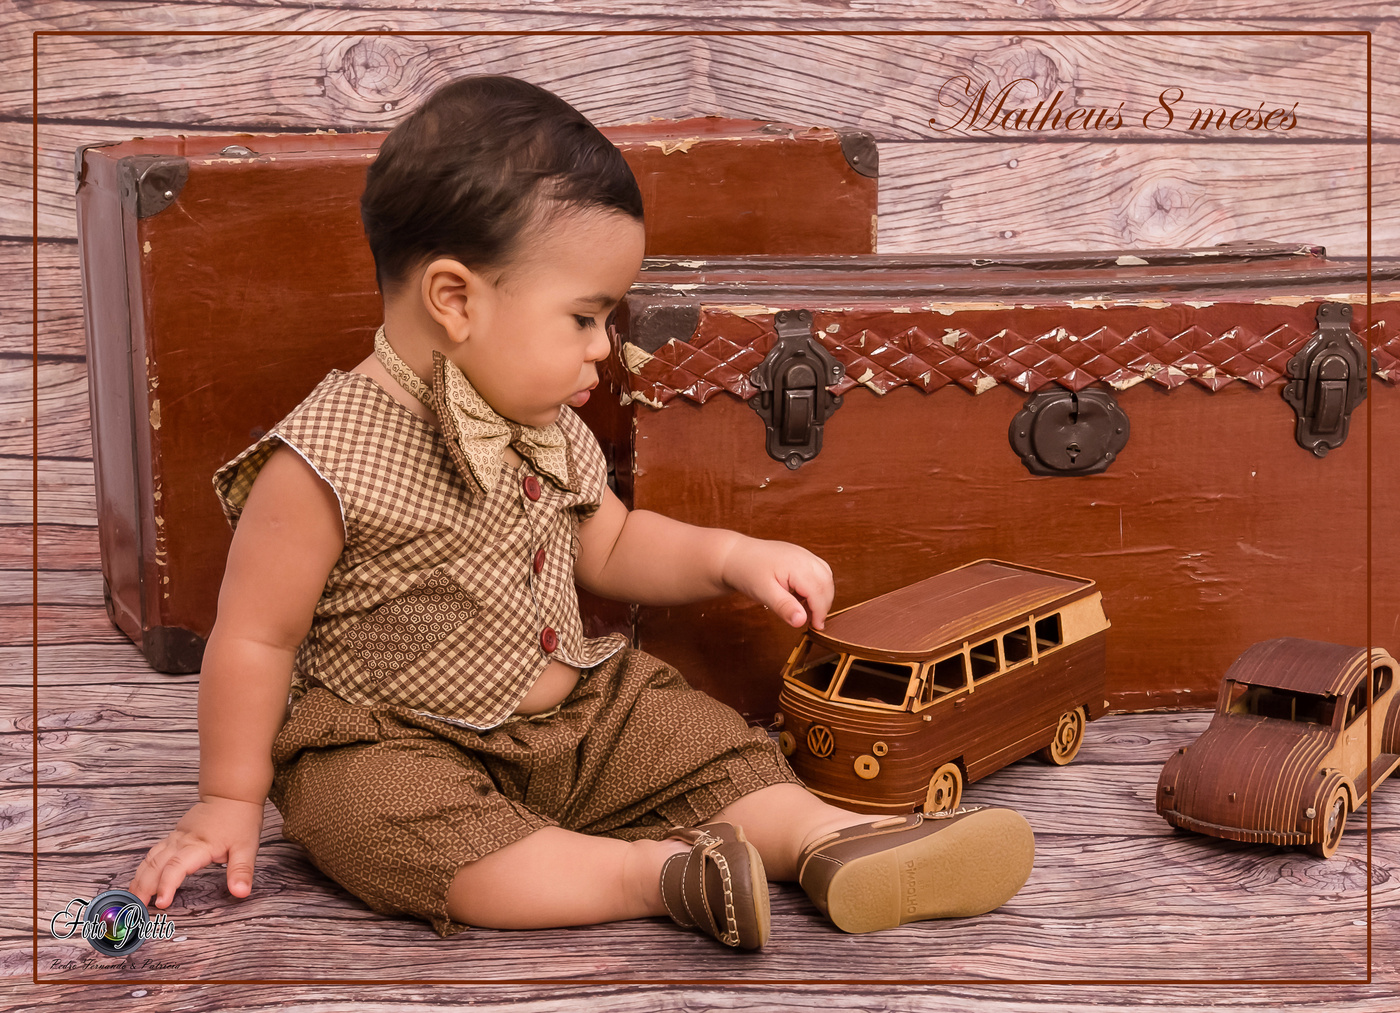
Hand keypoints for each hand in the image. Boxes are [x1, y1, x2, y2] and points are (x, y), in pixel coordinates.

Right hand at [129, 796, 264, 909]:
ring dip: (140, 879)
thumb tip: (241, 892)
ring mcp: (175, 837)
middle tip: (137, 908)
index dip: (167, 885)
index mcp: (200, 845)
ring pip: (151, 858)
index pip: (177, 867)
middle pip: (156, 865)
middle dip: (144, 887)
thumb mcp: (247, 847)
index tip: (162, 904)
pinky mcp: (174, 836)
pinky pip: (153, 852)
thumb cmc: (240, 821)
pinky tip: (140, 880)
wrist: (231, 795)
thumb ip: (242, 871)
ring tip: (133, 899)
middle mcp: (182, 841)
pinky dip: (144, 868)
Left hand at [721, 536, 833, 629]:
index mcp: (797, 565)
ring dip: (821, 595)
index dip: (820, 612)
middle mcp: (804, 557)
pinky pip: (818, 571)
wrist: (734, 556)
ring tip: (806, 610)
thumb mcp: (763, 593)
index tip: (816, 628)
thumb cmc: (747, 572)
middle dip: (823, 604)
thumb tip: (802, 621)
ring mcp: (803, 554)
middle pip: (826, 583)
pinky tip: (801, 597)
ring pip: (825, 576)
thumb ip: (784, 607)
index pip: (819, 592)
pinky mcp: (800, 556)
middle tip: (813, 622)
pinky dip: (816, 586)